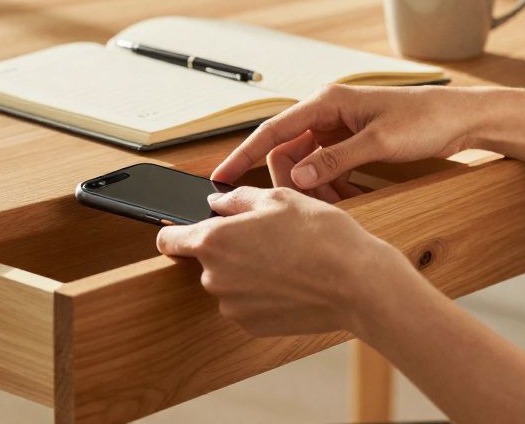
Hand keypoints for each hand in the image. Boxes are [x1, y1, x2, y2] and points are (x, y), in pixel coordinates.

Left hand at [156, 186, 414, 338]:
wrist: (356, 284)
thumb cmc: (321, 236)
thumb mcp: (278, 198)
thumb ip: (237, 199)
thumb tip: (216, 202)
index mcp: (214, 241)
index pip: (168, 239)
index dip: (175, 231)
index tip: (183, 229)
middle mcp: (214, 277)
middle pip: (205, 259)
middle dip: (227, 247)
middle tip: (265, 236)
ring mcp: (232, 305)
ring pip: (228, 281)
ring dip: (245, 270)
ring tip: (284, 258)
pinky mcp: (251, 325)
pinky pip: (245, 303)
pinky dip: (260, 292)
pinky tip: (289, 280)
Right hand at [212, 84, 478, 194]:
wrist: (461, 119)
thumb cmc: (426, 120)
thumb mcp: (379, 143)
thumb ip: (335, 160)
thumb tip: (298, 177)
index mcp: (327, 102)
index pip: (273, 129)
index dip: (244, 154)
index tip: (221, 176)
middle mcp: (328, 113)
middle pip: (287, 152)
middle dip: (292, 182)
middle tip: (304, 208)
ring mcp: (339, 129)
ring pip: (307, 164)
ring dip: (315, 188)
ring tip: (332, 207)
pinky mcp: (351, 143)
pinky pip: (327, 168)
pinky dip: (331, 187)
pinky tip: (346, 201)